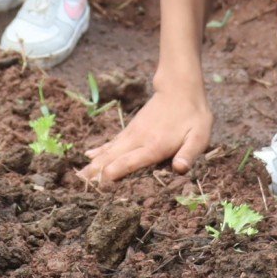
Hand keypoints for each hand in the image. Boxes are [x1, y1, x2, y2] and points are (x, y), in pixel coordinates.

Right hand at [78, 64, 212, 182]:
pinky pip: (111, 143)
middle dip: (96, 174)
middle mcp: (138, 140)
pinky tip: (87, 157)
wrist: (180, 88)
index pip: (128, 162)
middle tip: (79, 189)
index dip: (113, 174)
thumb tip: (180, 169)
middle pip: (111, 159)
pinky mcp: (130, 130)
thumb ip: (189, 153)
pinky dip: (98, 151)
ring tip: (78, 178)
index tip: (99, 187)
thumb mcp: (199, 136)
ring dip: (92, 164)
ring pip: (107, 152)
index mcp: (154, 146)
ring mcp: (131, 134)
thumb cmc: (193, 116)